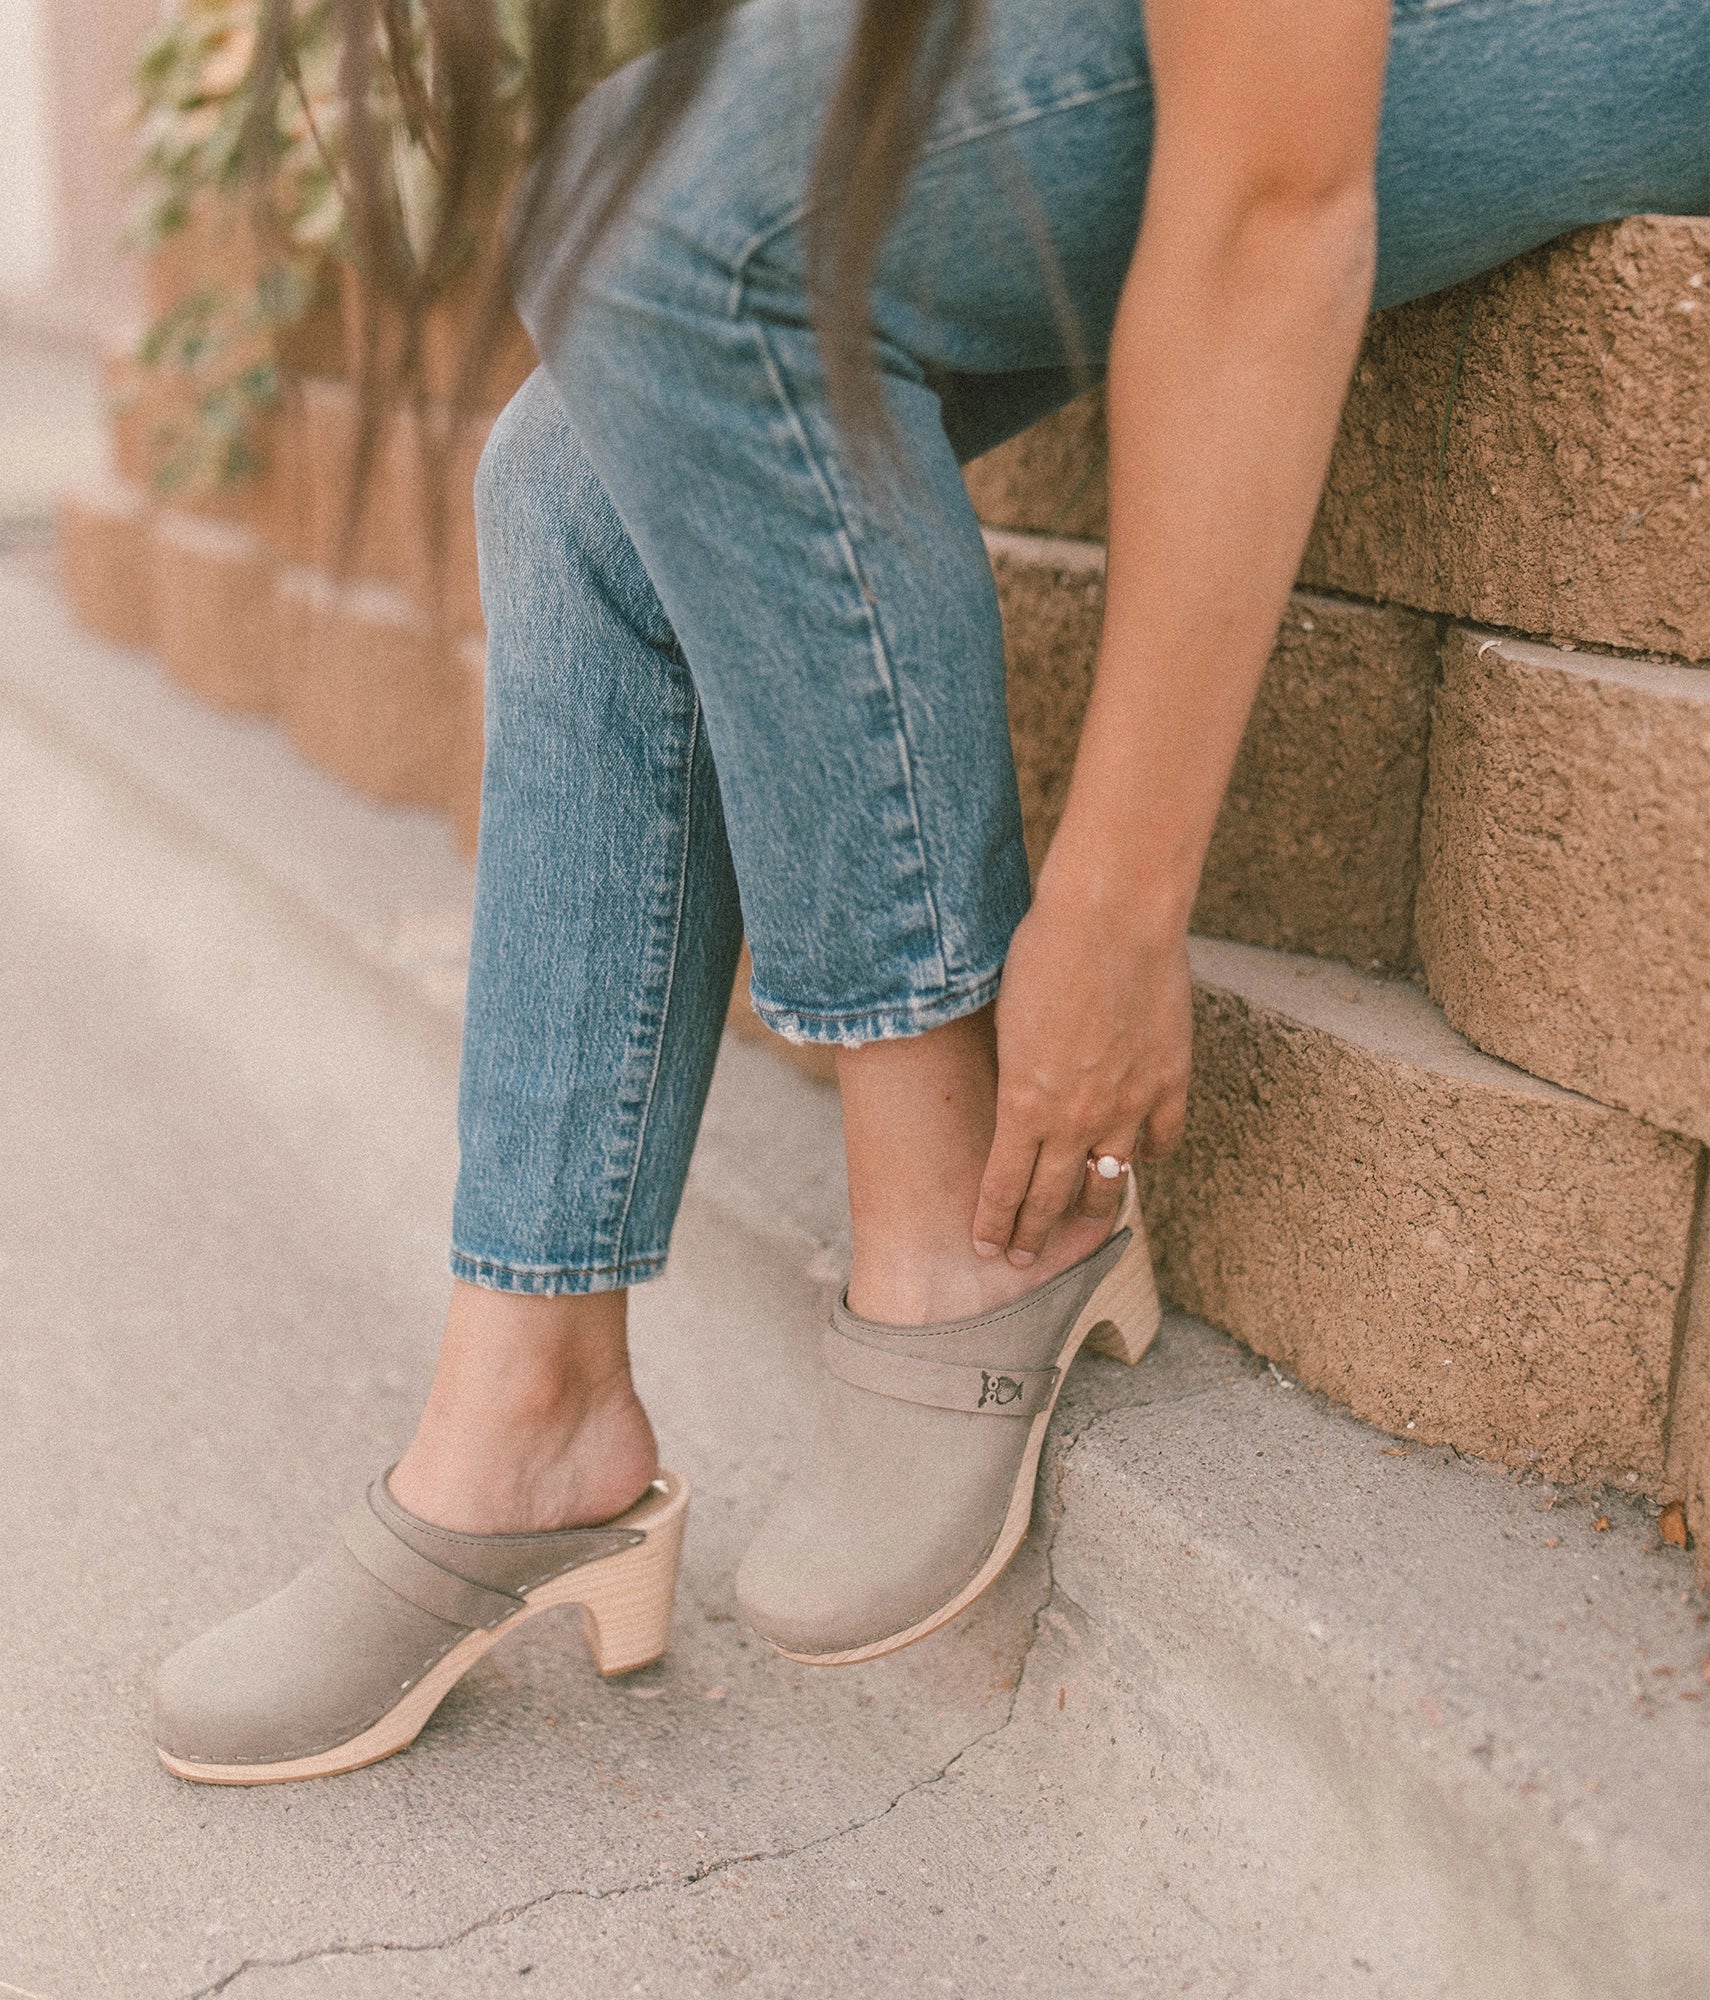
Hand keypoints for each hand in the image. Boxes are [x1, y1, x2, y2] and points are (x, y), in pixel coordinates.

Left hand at [972, 875, 1192, 1265]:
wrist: (1110, 919)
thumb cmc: (1041, 952)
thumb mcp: (1003, 1020)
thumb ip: (1011, 1073)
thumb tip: (1013, 1099)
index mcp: (1023, 1104)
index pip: (1003, 1186)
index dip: (994, 1222)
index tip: (986, 1246)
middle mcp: (1075, 1119)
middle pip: (1052, 1198)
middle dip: (1033, 1234)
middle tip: (1022, 1259)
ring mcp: (1128, 1105)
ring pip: (1109, 1182)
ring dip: (1092, 1211)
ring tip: (1083, 1231)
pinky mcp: (1169, 1081)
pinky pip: (1161, 1140)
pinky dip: (1148, 1156)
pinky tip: (1138, 1163)